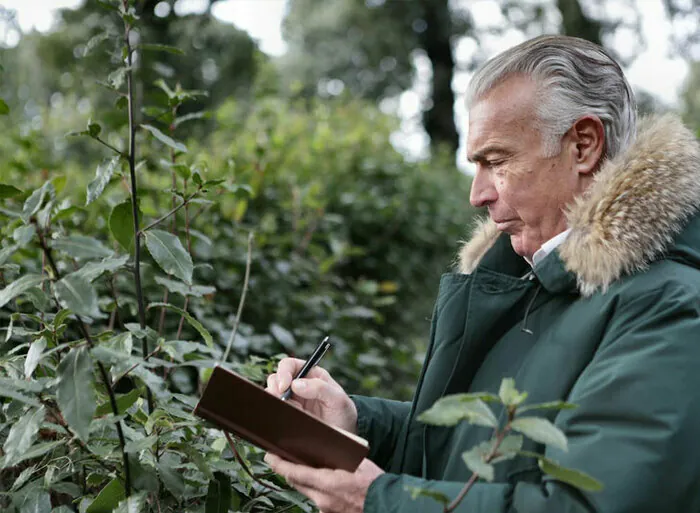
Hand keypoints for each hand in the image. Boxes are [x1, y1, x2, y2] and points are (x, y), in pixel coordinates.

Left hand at [265, 454, 383, 512]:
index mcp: (327, 483)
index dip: (279, 464)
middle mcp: (322, 498)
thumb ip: (339, 454)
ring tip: (307, 468)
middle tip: (282, 458)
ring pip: (307, 491)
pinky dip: (318, 491)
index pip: (294, 472)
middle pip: (297, 483)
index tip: (270, 456)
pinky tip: (326, 484)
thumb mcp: (358, 462)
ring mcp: (325, 509)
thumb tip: (327, 441)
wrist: (387, 506)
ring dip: (305, 481)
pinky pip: (318, 500)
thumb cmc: (374, 483)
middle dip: (289, 471)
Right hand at [266, 357, 357, 433]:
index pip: (289, 365)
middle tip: (284, 401)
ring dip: (277, 402)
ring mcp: (292, 400)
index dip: (283, 373)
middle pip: (275, 379)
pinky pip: (275, 410)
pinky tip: (290, 419)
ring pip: (272, 395)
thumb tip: (296, 384)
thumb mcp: (338, 399)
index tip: (284, 386)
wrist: (344, 434)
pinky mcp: (288, 414)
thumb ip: (320, 388)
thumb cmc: (343, 412)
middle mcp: (298, 385)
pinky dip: (278, 413)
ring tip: (294, 411)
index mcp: (310, 374)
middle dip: (276, 389)